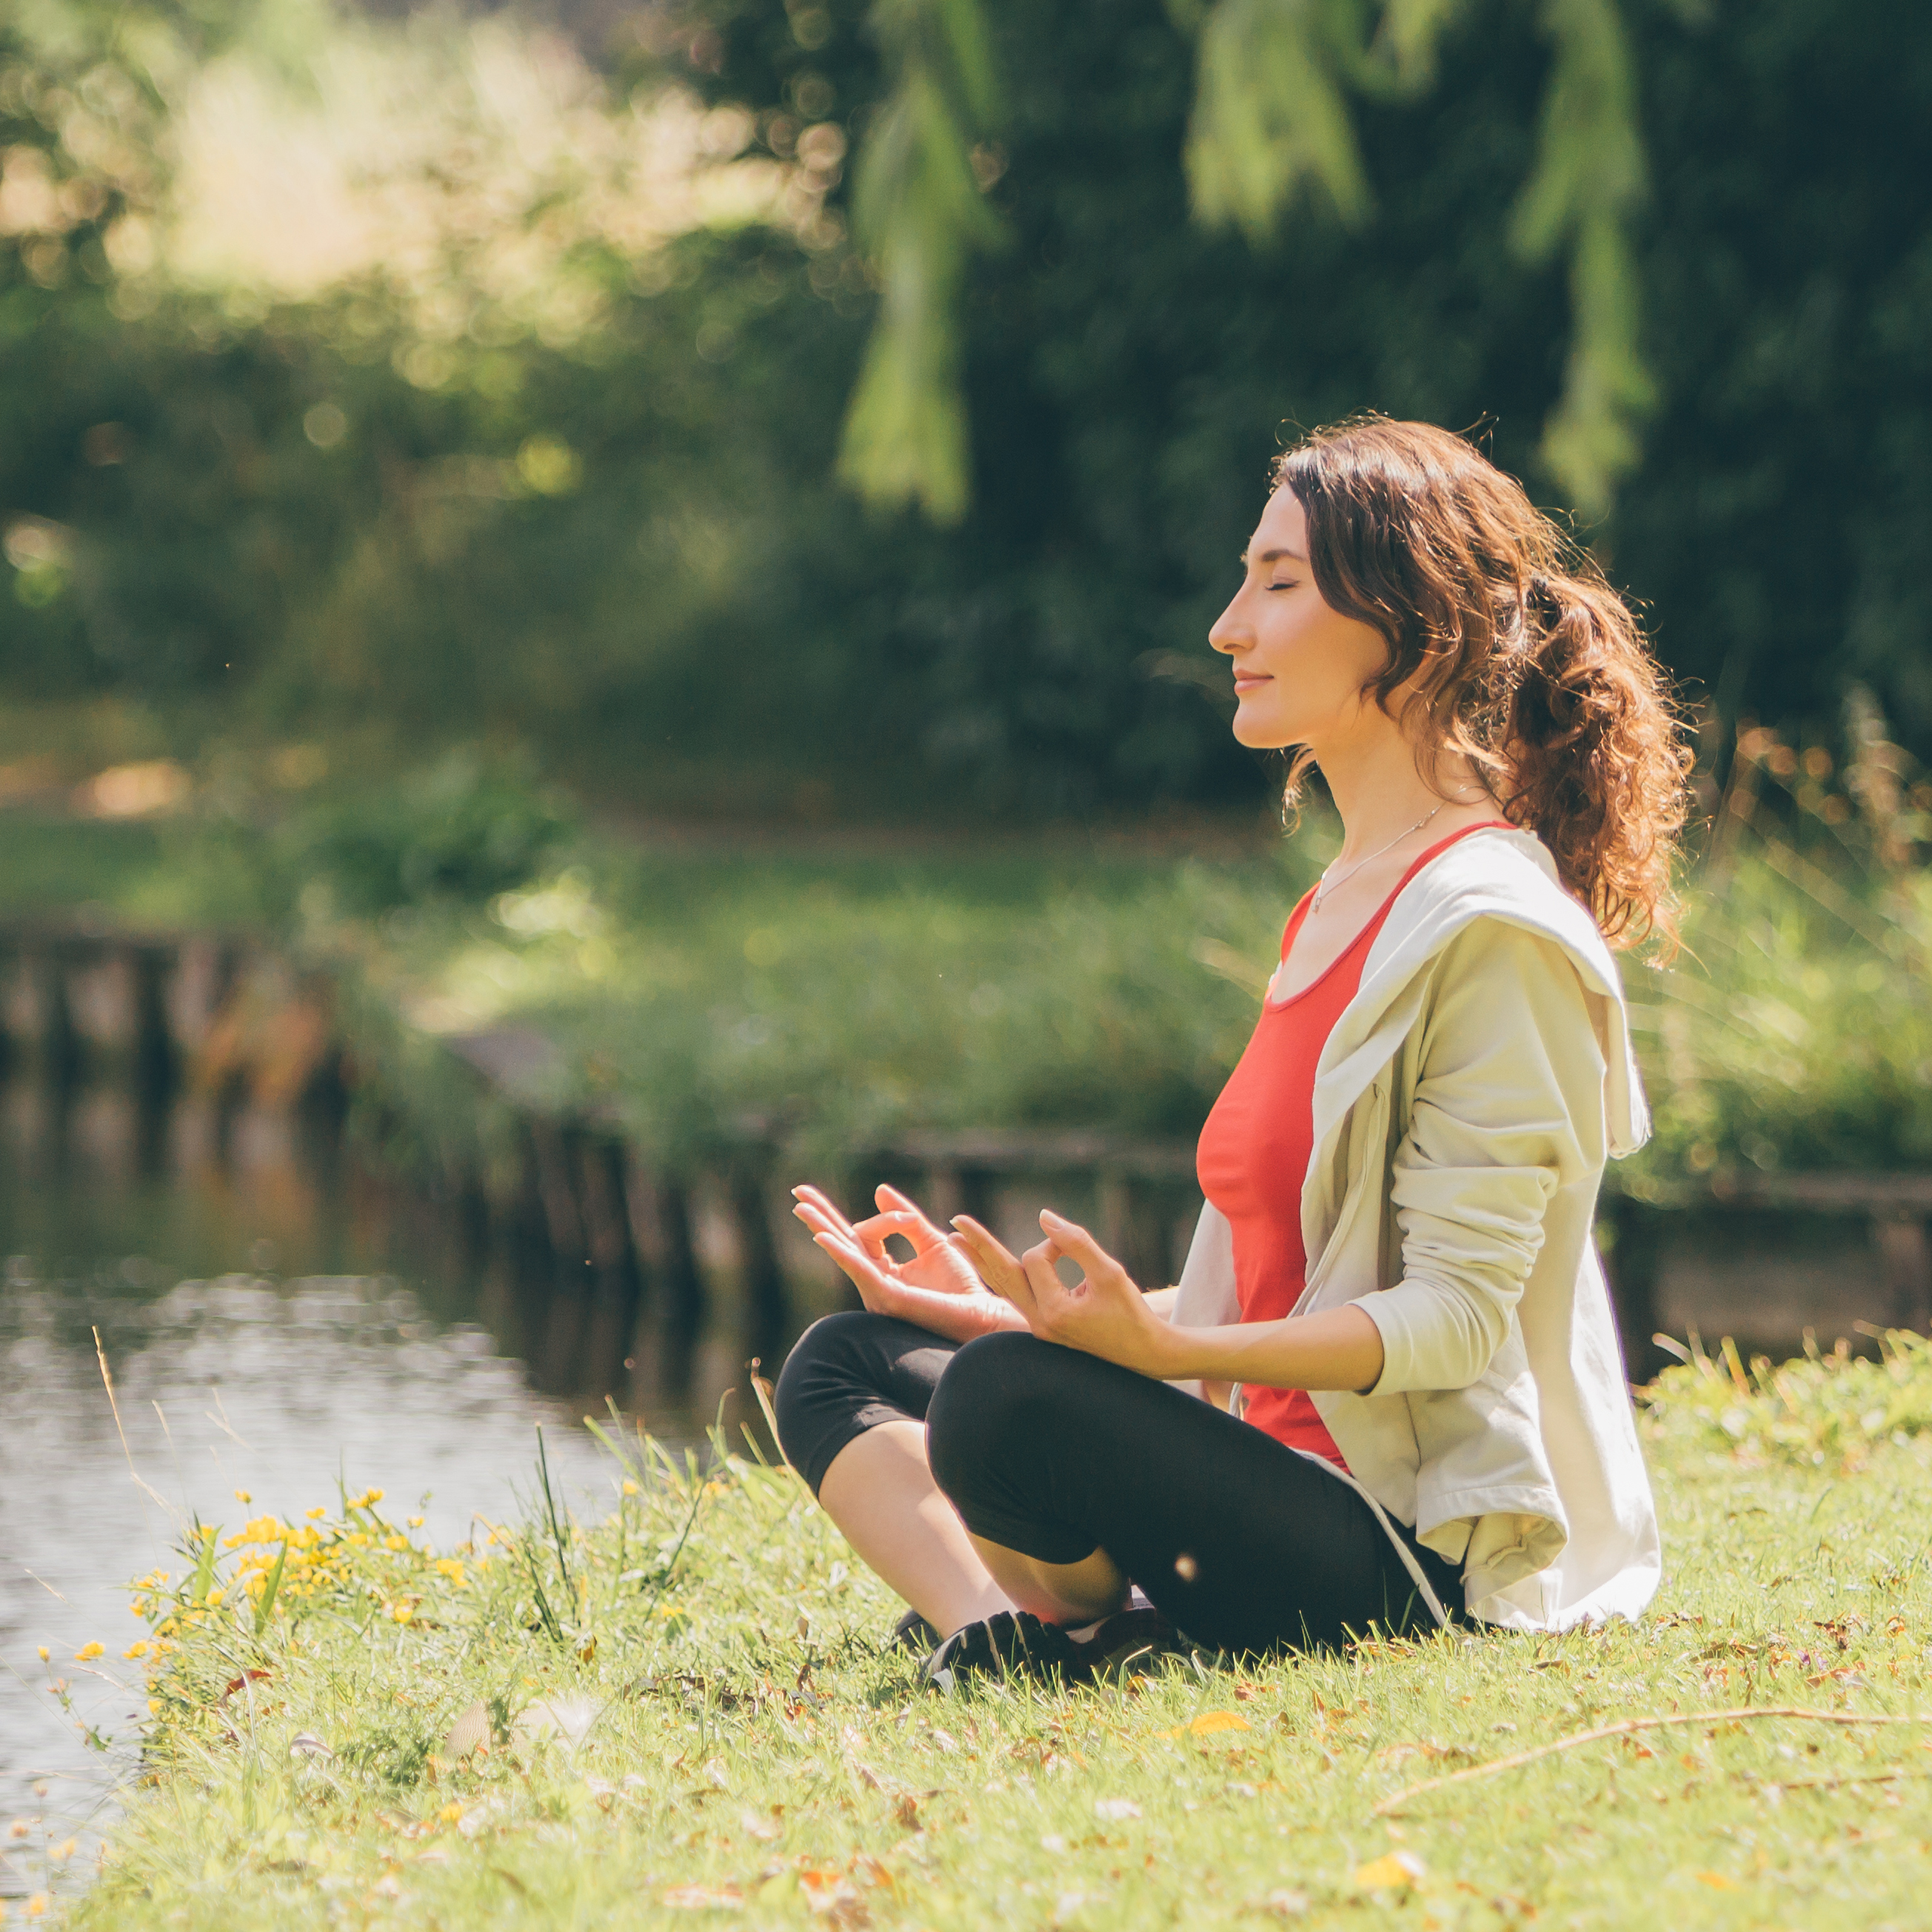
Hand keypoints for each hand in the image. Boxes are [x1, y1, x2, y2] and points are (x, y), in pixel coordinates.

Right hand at [792, 1183, 1024, 1343]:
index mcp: (883, 1271)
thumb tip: (878, 1190)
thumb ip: (905, 1219)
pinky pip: (860, 1270)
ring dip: (821, 1227)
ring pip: (845, 1253)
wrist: (980, 1314)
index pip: (867, 1233)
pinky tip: (823, 1237)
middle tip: (798, 1191)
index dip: (886, 1218)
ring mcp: (877, 1293)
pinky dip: (842, 1252)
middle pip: (841, 1243)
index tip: (907, 1218)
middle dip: (820, 1216)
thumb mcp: (931, 1242)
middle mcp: (873, 1283)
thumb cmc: (959, 1286)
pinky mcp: (888, 1298)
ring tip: (800, 1205)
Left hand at [950, 1209, 1180, 1378]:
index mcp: (1054, 1312)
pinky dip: (1002, 1277)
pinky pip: (1015, 1297)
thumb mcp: (1110, 1272)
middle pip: (1001, 1275)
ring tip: (956, 1241)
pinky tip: (989, 1265)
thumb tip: (1043, 1216)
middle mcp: (1039, 1323)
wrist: (1145, 1354)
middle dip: (979, 1247)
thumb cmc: (1132, 1313)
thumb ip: (1076, 1242)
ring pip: (1004, 1288)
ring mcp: (1039, 1329)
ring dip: (983, 1262)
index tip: (1074, 1242)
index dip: (1055, 1242)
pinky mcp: (1044, 1329)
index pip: (1036, 1259)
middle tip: (954, 1222)